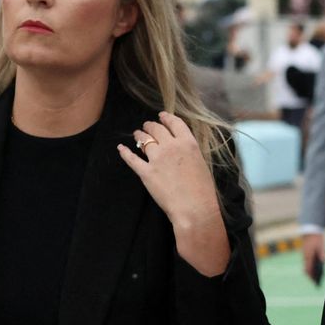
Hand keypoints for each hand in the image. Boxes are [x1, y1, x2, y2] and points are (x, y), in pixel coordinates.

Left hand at [118, 112, 228, 276]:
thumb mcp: (201, 163)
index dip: (166, 118)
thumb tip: (179, 148)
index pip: (175, 123)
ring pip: (144, 140)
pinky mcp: (146, 173)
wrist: (194, 208)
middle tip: (147, 126)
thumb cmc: (203, 190)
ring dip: (139, 135)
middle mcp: (171, 147)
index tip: (161, 116)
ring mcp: (157, 159)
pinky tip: (121, 148)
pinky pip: (132, 159)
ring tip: (137, 134)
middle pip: (157, 129)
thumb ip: (188, 152)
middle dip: (150, 125)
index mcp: (188, 143)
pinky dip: (125, 152)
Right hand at [302, 233, 324, 278]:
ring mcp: (304, 256)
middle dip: (310, 275)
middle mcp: (305, 256)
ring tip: (316, 277)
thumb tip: (324, 261)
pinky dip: (310, 267)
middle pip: (306, 269)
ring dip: (310, 272)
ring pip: (306, 266)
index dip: (311, 274)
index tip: (315, 280)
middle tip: (315, 281)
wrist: (310, 232)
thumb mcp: (321, 245)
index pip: (308, 268)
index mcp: (308, 255)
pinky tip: (315, 269)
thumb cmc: (316, 239)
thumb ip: (322, 253)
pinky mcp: (305, 255)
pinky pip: (306, 263)